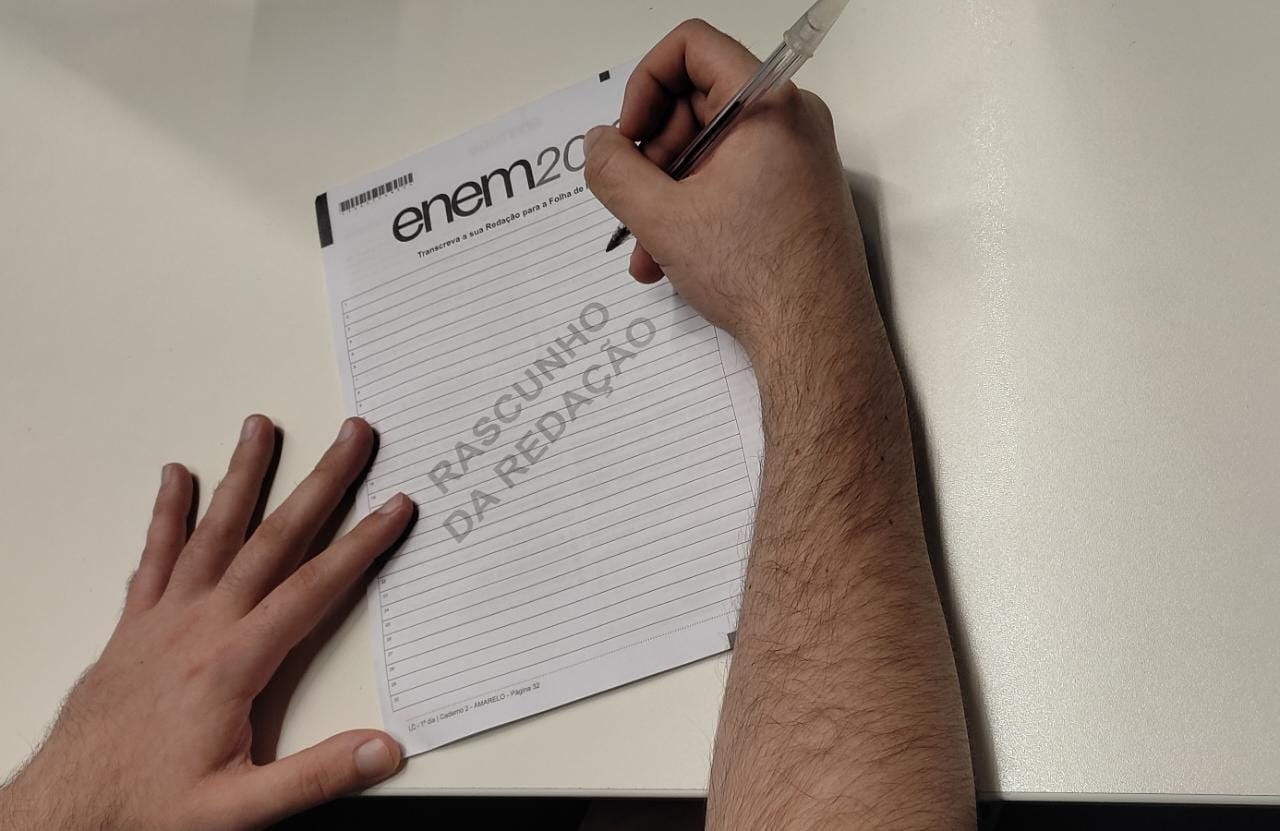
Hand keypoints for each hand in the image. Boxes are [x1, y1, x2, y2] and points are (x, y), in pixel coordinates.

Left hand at [0, 416, 413, 830]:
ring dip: (243, 476)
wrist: (64, 815)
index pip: (314, 588)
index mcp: (233, 663)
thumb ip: (317, 776)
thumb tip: (385, 750)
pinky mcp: (133, 626)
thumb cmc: (145, 809)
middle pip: (273, 539)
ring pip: (214, 532)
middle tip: (350, 438)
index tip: (395, 507)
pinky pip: (154, 556)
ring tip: (262, 428)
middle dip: (320, 483)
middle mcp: (199, 626)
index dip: (362, 544)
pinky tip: (175, 477)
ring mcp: (163, 619)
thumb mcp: (240, 809)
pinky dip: (166, 514)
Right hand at [583, 19, 872, 369]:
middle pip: (696, 102)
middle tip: (630, 197)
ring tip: (645, 247)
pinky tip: (668, 256)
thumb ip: (615, 171)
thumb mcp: (663, 219)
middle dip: (651, 154)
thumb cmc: (764, 277)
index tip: (628, 135)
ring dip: (665, 193)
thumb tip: (598, 145)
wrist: (817, 337)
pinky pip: (731, 180)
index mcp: (767, 105)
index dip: (646, 84)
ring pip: (709, 151)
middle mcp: (790, 122)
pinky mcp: (795, 192)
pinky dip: (695, 208)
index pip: (693, 47)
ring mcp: (796, 159)